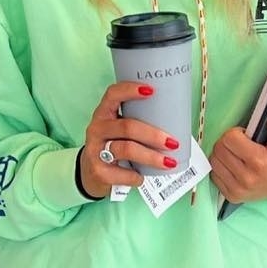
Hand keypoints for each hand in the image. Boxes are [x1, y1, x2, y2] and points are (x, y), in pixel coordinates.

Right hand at [77, 80, 180, 199]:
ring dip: (151, 157)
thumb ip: (138, 123)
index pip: (113, 95)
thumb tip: (174, 123)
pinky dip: (137, 177)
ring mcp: (95, 150)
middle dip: (153, 135)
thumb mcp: (120, 131)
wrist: (92, 174)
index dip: (130, 90)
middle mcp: (98, 129)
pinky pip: (123, 173)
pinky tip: (142, 177)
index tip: (152, 90)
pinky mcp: (98, 171)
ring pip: (126, 149)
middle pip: (127, 127)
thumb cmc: (114, 147)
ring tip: (168, 162)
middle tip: (173, 143)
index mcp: (104, 113)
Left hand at [209, 112, 266, 206]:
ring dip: (222, 154)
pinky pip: (214, 175)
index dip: (236, 133)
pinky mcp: (232, 196)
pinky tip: (234, 165)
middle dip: (227, 141)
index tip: (245, 136)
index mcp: (260, 162)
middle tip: (240, 144)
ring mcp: (238, 189)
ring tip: (237, 154)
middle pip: (219, 149)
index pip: (230, 138)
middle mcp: (247, 178)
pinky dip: (221, 167)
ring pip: (214, 161)